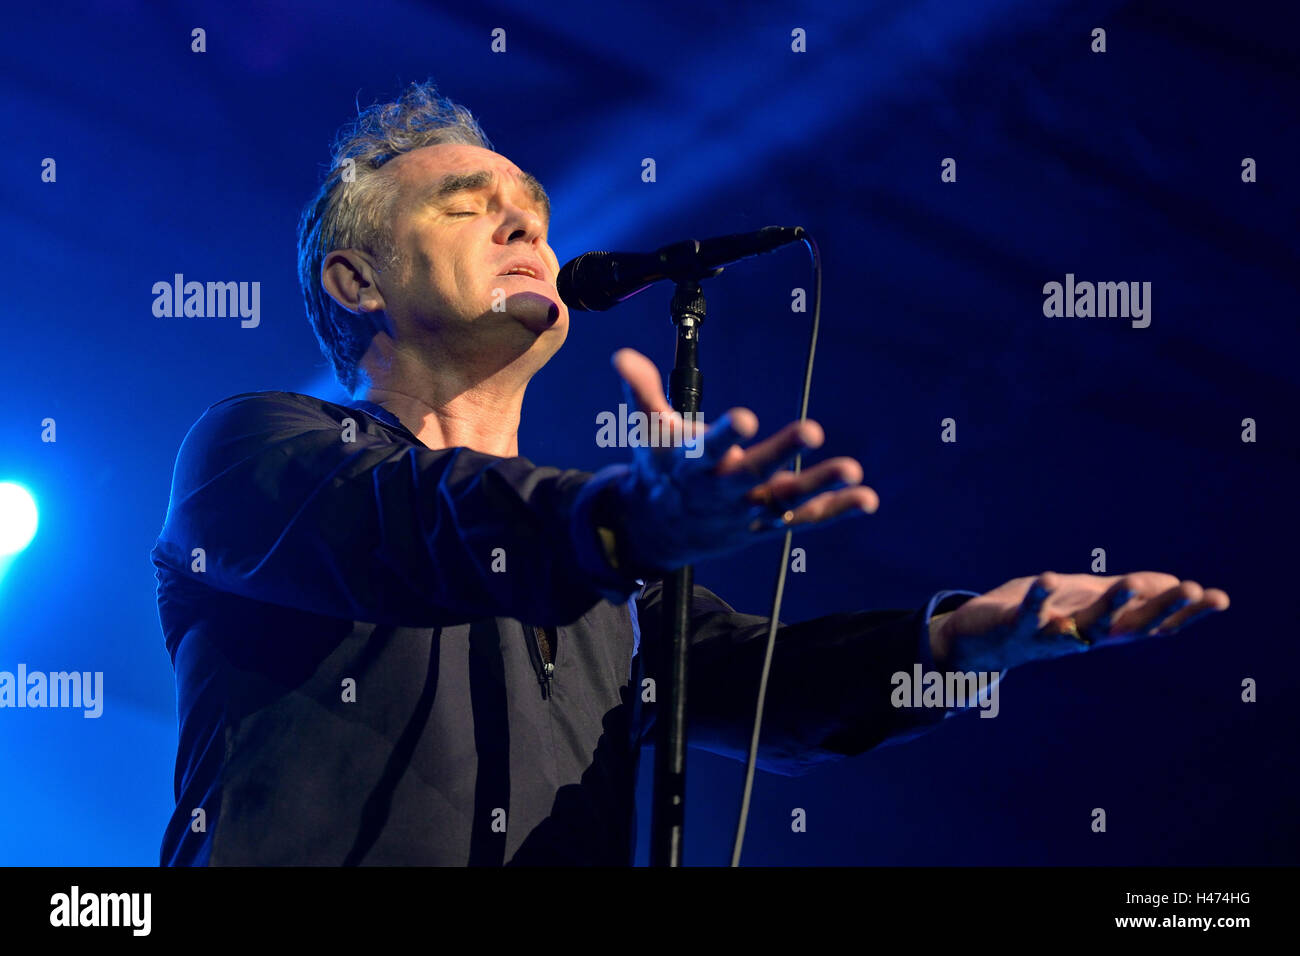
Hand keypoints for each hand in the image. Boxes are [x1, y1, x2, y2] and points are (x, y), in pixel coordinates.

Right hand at [605, 348, 878, 572]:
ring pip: (784, 501)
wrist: (656, 531)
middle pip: (752, 474)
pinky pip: (803, 520)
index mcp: (690, 466)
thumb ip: (640, 390)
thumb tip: (622, 355)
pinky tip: (865, 498)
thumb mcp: (646, 430)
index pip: (707, 448)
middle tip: (812, 429)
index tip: (746, 417)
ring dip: (819, 486)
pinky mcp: (764, 525)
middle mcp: (720, 491)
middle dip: (781, 454)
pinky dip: (834, 510)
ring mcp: (745, 512)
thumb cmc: (658, 468)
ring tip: (851, 471)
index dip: (725, 434)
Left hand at [932, 571, 1229, 671]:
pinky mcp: (1019, 626)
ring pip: (1087, 624)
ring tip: (1129, 582)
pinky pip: (1031, 613)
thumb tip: (1171, 585)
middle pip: (1131, 625)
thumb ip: (1128, 596)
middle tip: (1192, 589)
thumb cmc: (1044, 617)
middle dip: (1161, 608)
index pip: (1156, 623)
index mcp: (1107, 629)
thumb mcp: (1090, 603)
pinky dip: (1039, 597)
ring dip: (1109, 604)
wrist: (982, 642)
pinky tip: (1048, 579)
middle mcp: (1088, 637)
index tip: (1221, 598)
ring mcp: (1054, 635)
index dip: (1188, 613)